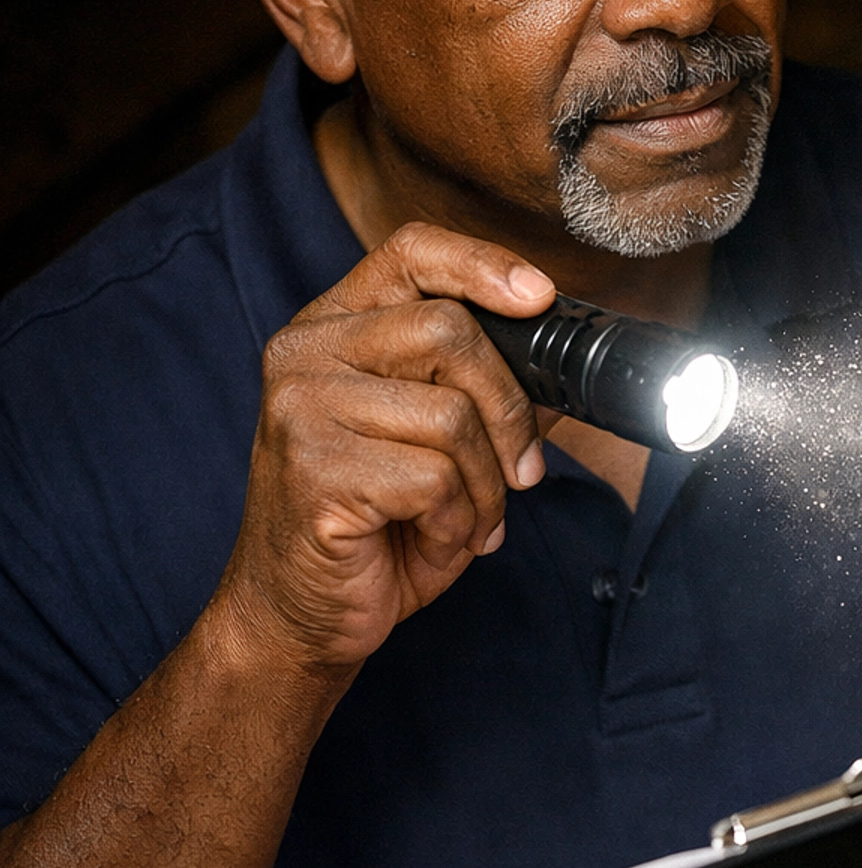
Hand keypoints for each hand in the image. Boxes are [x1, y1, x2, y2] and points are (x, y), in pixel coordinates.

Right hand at [216, 223, 554, 673]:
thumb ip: (484, 394)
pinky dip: (456, 522)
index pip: (411, 251)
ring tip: (464, 520)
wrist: (297, 616)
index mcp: (333, 328)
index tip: (540, 299)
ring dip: (485, 486)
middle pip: (450, 331)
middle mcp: (305, 353)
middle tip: (521, 471)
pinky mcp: (315, 470)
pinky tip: (429, 540)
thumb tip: (559, 365)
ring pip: (451, 414)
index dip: (484, 264)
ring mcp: (301, 408)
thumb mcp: (436, 445)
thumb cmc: (371, 527)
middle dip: (508, 411)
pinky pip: (434, 478)